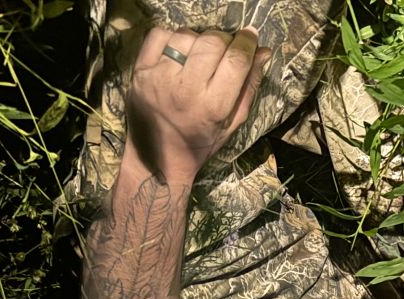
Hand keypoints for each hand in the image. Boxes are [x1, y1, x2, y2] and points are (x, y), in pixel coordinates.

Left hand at [126, 25, 271, 181]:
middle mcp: (186, 89)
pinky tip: (178, 52)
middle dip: (225, 40)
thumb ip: (249, 86)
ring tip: (200, 54)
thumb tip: (263, 51)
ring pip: (187, 35)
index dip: (247, 43)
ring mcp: (159, 77)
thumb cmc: (200, 143)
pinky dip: (172, 37)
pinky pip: (160, 34)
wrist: (156, 158)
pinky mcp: (140, 70)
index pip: (236, 60)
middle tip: (225, 49)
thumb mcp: (232, 123)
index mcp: (213, 106)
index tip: (250, 37)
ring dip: (199, 39)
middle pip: (213, 42)